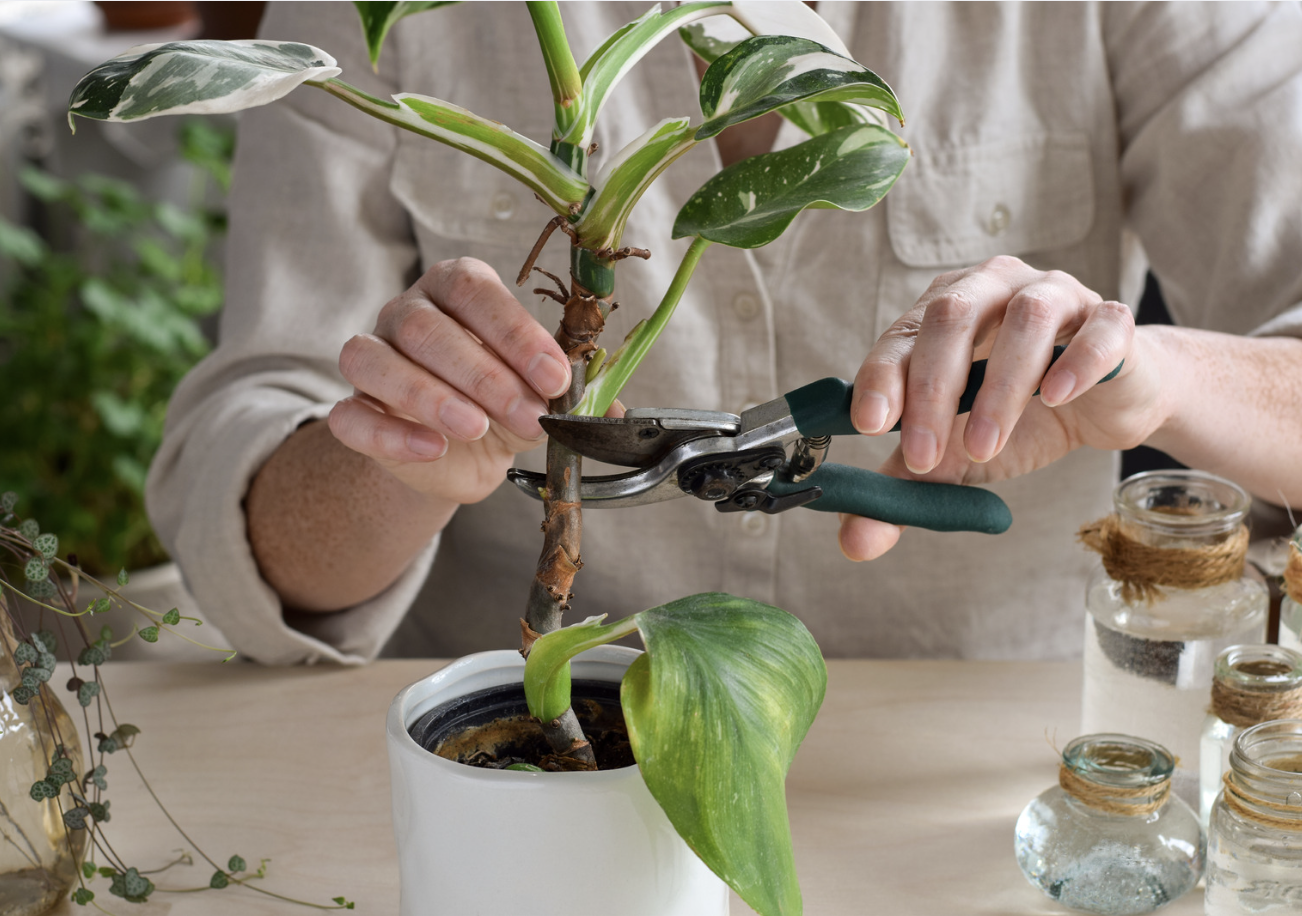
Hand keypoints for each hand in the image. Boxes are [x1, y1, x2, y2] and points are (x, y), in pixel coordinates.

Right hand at [328, 257, 571, 505]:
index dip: (515, 333)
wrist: (462, 457)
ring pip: (375, 360)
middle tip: (528, 415)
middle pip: (427, 328)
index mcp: (456, 290)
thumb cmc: (501, 403)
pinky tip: (431, 448)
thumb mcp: (540, 392)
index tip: (554, 378)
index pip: (475, 292)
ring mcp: (372, 359)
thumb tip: (611, 409)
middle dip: (484, 374)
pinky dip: (391, 432)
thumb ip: (571, 392)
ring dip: (430, 396)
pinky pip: (350, 416)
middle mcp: (407, 313)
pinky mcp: (353, 410)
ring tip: (476, 428)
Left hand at [840, 255, 1167, 559]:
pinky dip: (1076, 362)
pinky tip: (1056, 397)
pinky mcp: (1112, 320)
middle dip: (932, 390)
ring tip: (983, 446)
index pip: (900, 335)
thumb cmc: (1022, 418)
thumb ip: (905, 489)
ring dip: (999, 388)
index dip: (881, 377)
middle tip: (924, 457)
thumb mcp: (955, 457)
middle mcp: (992, 288)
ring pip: (1024, 319)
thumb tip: (856, 543)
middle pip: (953, 316)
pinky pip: (1099, 330)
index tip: (869, 426)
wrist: (1107, 406)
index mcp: (942, 312)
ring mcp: (1056, 295)